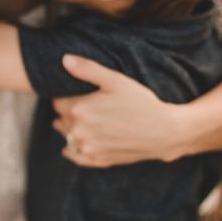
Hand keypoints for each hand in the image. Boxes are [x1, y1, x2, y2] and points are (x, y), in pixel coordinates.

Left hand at [53, 55, 180, 166]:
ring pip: (68, 138)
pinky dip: (72, 153)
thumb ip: (87, 69)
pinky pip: (77, 158)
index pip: (58, 102)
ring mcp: (88, 148)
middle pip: (62, 120)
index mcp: (79, 110)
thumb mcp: (115, 80)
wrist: (164, 132)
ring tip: (76, 123)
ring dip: (69, 130)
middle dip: (67, 113)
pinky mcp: (98, 160)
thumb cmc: (141, 103)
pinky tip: (68, 149)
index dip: (66, 97)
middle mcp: (79, 132)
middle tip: (82, 106)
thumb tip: (65, 60)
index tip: (76, 94)